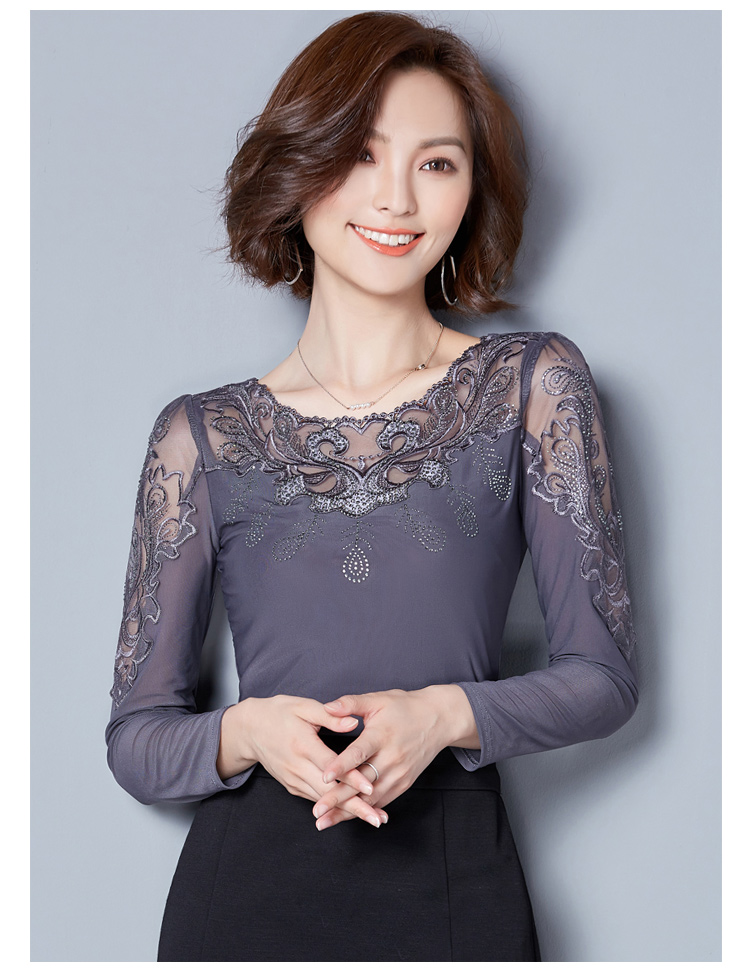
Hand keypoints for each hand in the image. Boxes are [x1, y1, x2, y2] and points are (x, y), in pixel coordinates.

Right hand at [218, 695, 387, 827]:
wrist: (249, 729)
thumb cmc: (279, 713)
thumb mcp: (303, 706)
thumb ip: (330, 715)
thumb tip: (354, 722)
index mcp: (303, 745)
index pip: (331, 766)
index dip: (352, 778)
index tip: (371, 788)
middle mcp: (297, 767)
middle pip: (329, 792)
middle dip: (355, 806)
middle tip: (378, 818)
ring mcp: (293, 779)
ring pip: (323, 800)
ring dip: (348, 811)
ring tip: (373, 818)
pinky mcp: (291, 786)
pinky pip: (315, 799)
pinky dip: (334, 808)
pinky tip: (353, 812)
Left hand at [312, 685, 472, 829]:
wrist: (439, 719)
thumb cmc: (404, 707)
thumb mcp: (378, 699)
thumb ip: (351, 703)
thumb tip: (327, 706)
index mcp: (381, 735)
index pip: (358, 753)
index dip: (340, 765)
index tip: (323, 776)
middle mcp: (391, 758)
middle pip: (362, 782)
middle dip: (338, 798)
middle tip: (317, 812)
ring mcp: (399, 773)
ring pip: (370, 798)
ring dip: (348, 811)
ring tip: (325, 822)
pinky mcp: (404, 783)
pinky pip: (381, 801)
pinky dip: (364, 811)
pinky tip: (345, 818)